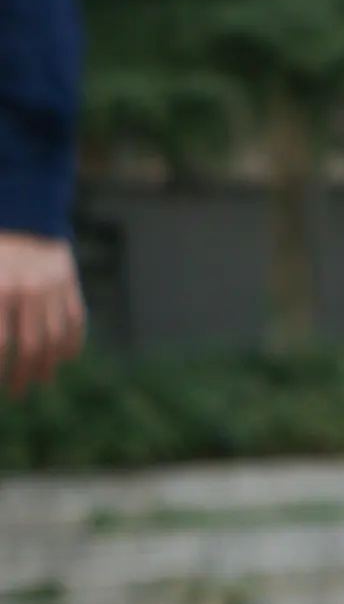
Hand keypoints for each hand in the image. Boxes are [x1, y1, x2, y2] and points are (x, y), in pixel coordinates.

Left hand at [0, 232, 83, 395]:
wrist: (22, 211)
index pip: (0, 344)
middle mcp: (28, 293)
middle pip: (29, 348)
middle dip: (22, 375)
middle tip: (16, 393)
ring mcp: (53, 289)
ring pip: (54, 338)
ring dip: (48, 365)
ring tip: (41, 380)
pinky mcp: (70, 285)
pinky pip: (76, 322)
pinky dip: (72, 343)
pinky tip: (63, 358)